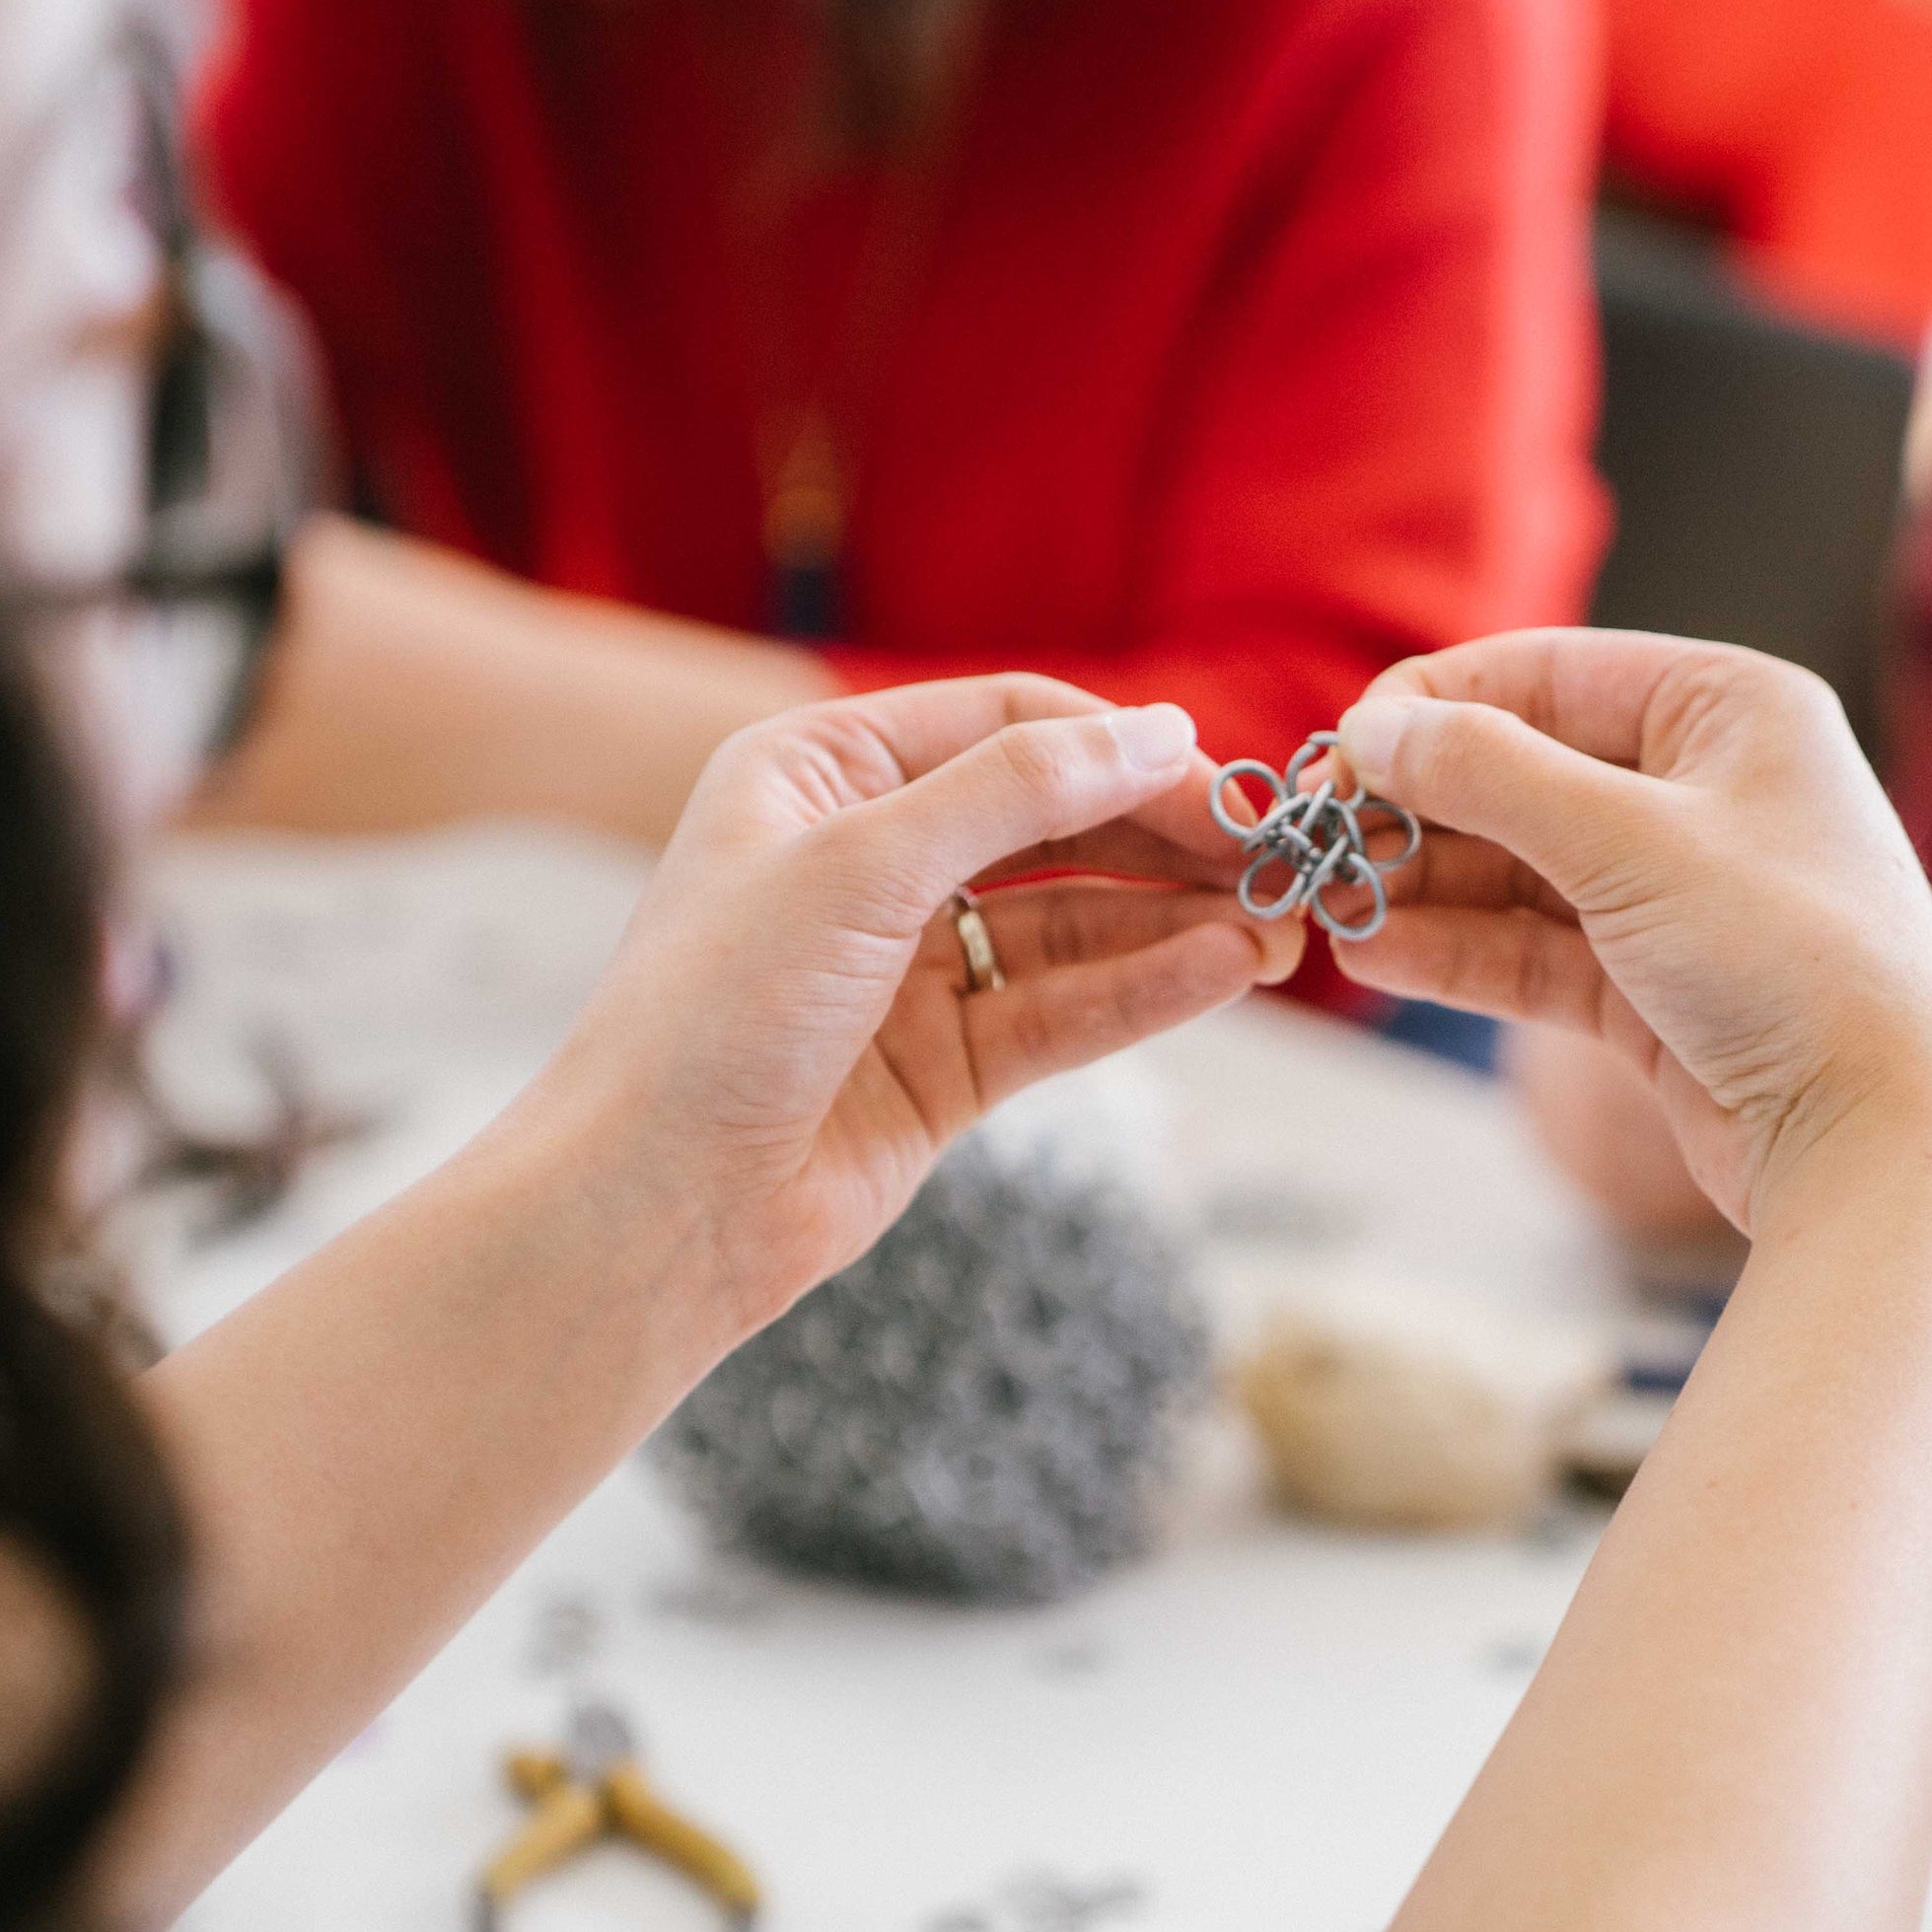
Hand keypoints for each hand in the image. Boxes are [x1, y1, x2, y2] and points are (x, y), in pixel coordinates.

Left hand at [529, 676, 1293, 1344]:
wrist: (651, 1208)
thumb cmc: (715, 1013)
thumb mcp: (863, 865)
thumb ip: (1016, 792)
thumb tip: (1157, 732)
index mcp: (819, 773)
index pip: (1002, 724)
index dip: (1115, 746)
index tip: (1218, 780)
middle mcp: (866, 858)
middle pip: (1051, 822)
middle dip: (1163, 836)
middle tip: (1275, 857)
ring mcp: (908, 966)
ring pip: (1072, 923)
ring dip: (1174, 921)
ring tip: (1280, 929)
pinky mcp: (943, 1065)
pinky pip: (1062, 1009)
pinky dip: (1143, 990)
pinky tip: (1222, 974)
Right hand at [1330, 629, 1931, 1232]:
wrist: (1881, 1142)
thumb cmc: (1789, 960)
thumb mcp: (1627, 842)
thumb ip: (1489, 774)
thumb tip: (1373, 726)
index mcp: (1730, 708)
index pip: (1545, 672)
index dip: (1431, 707)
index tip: (1335, 755)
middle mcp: (1710, 786)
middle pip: (1522, 772)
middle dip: (1414, 807)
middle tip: (1311, 842)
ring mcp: (1682, 893)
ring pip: (1519, 869)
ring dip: (1421, 885)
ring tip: (1325, 904)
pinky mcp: (1657, 990)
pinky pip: (1535, 949)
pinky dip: (1459, 950)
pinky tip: (1376, 953)